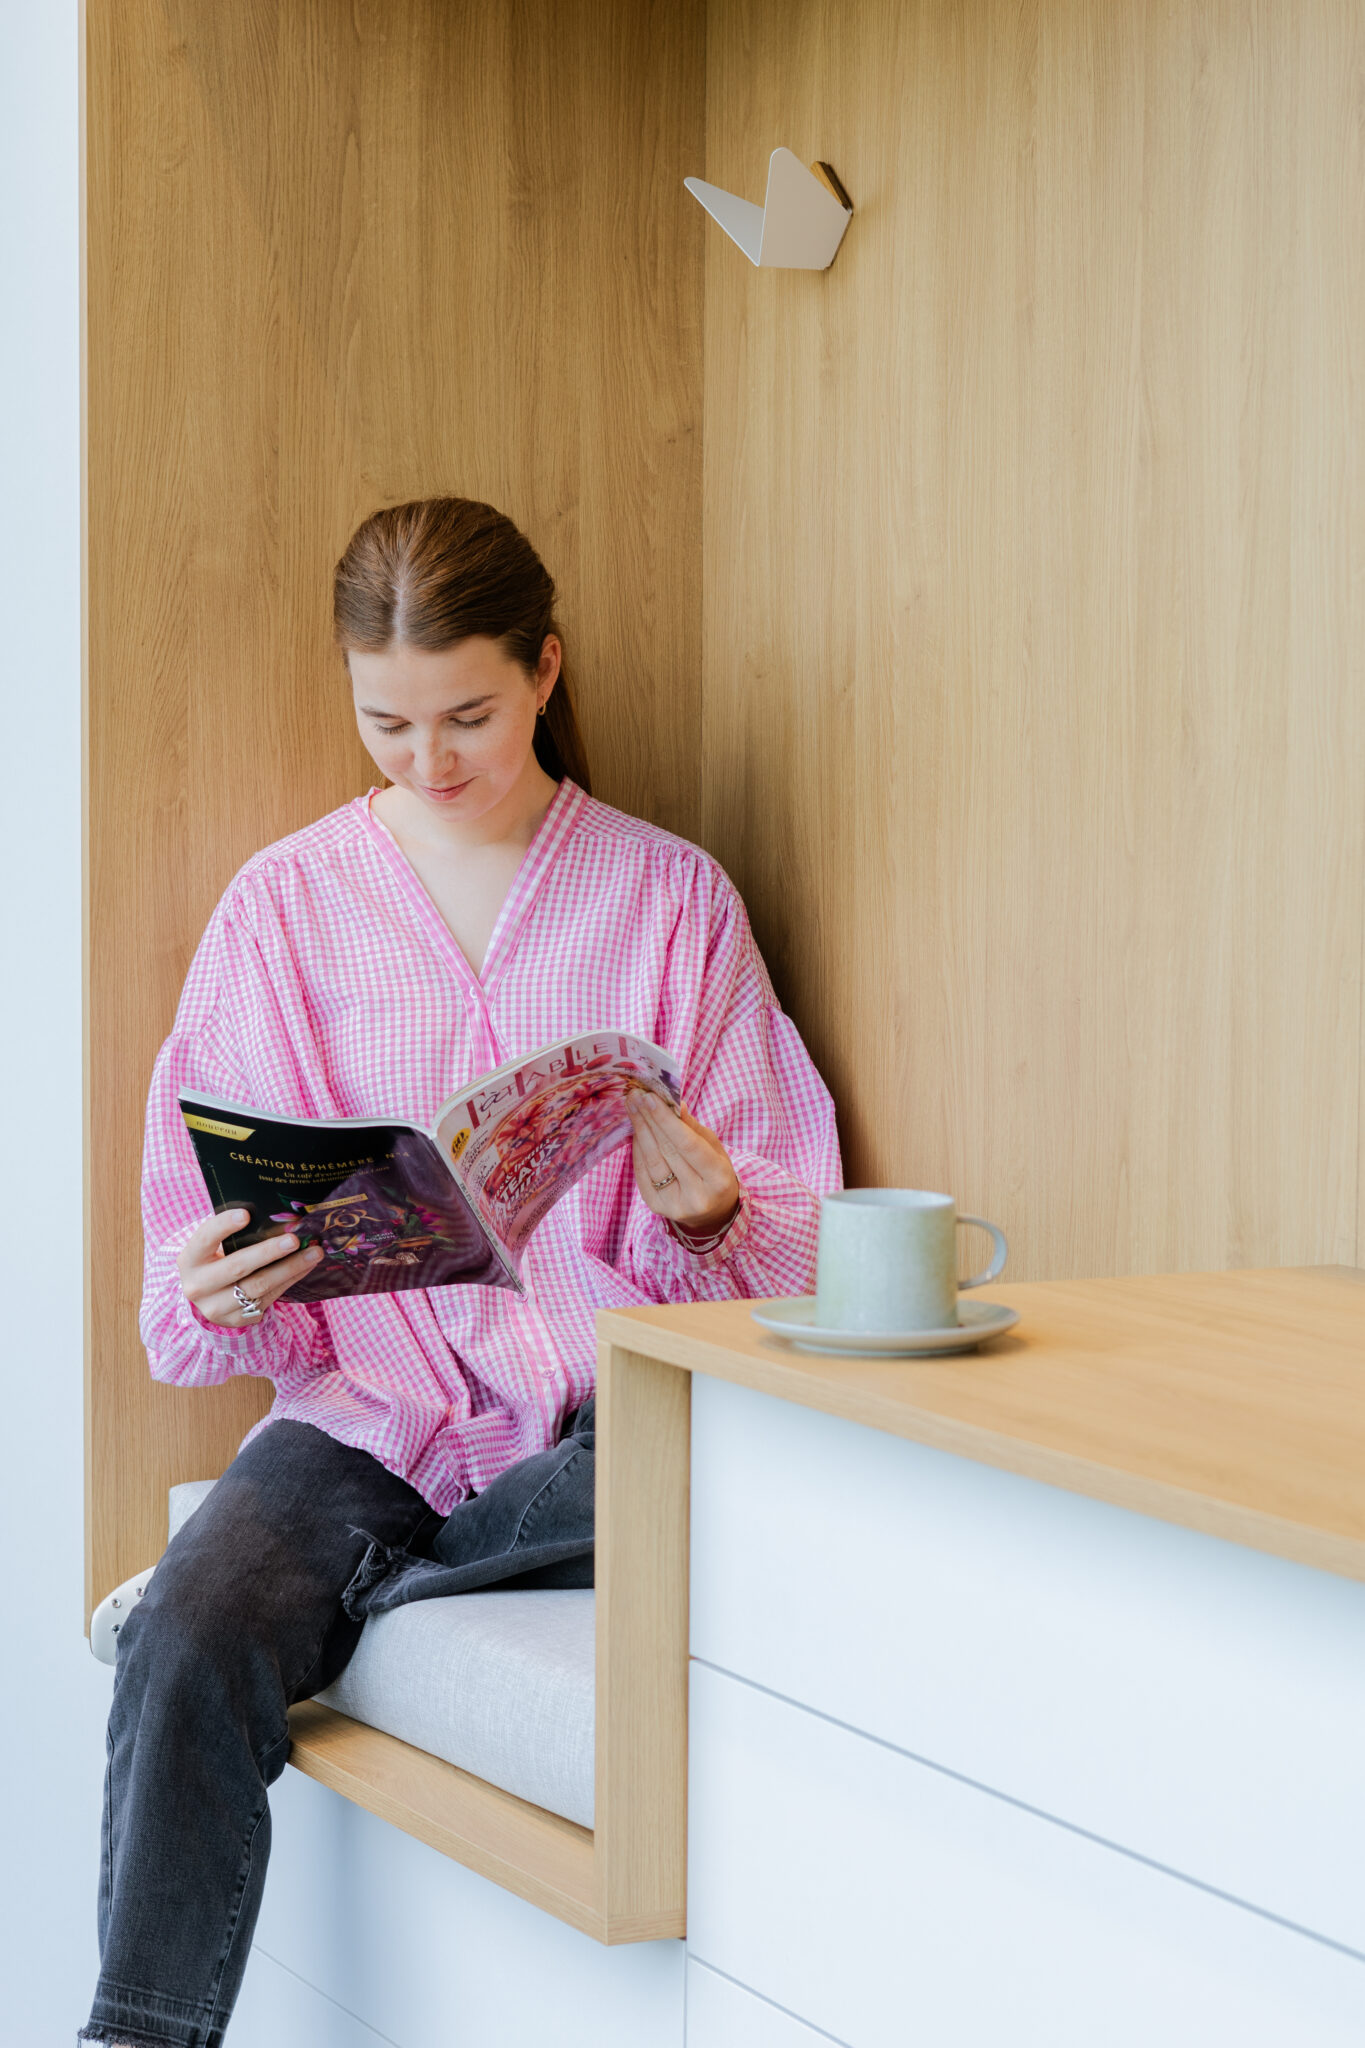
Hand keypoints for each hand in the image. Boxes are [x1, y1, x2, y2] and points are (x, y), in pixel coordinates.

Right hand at [177, 1209, 323, 1328]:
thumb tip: (275, 1214)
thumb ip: (232, 1235)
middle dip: (268, 1252)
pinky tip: (306, 1266)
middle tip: (294, 1239)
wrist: (208, 1299)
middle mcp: (199, 1285)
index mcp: (189, 1259)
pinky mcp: (237, 1320)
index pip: (205, 1238)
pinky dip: (290, 1280)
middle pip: (237, 1266)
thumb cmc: (215, 1262)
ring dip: (290, 1268)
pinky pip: (269, 1298)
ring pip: (259, 1286)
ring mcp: (217, 1307)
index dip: (223, 1226)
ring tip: (313, 1253)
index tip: (246, 1214)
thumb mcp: (213, 1249)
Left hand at [626, 1090, 740, 1235]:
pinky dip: (637, 1149)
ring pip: (651, 1161)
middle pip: (666, 1151)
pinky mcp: (657, 1208)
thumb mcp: (714, 1149)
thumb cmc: (715, 1174)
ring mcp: (674, 1205)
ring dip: (639, 1131)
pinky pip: (642, 1173)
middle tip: (636, 1095)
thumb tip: (674, 1103)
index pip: (687, 1145)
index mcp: (718, 1179)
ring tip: (633, 1107)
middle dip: (649, 1119)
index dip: (666, 1120)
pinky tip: (636, 1131)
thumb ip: (693, 1128)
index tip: (650, 1097)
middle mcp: (696, 1196)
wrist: (713, 1213)